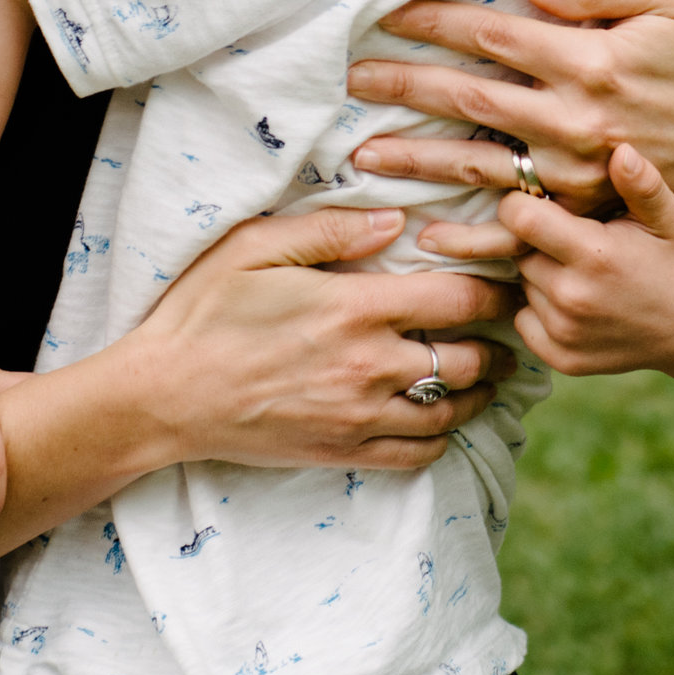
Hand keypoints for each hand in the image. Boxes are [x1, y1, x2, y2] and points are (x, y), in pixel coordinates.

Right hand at [115, 208, 522, 471]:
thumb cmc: (203, 312)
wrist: (163, 397)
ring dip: (480, 392)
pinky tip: (441, 416)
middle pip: (471, 359)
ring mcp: (359, 416)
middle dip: (500, 343)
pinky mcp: (343, 452)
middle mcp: (369, 366)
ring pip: (453, 411)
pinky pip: (419, 454)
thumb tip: (396, 220)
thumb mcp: (253, 246)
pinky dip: (442, 437)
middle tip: (510, 329)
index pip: (458, 297)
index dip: (496, 288)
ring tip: (488, 374)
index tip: (507, 281)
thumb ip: (330, 228)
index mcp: (353, 307)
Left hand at [345, 0, 673, 232]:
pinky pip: (514, 225)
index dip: (438, 22)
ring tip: (364, 152)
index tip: (391, 13)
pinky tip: (424, 231)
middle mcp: (574, 121)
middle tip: (353, 76)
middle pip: (469, 98)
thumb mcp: (665, 4)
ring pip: (477, 164)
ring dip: (416, 158)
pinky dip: (467, 234)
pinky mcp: (579, 213)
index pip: (494, 36)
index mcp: (589, 63)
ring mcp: (573, 175)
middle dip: (405, 84)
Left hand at [504, 145, 673, 378]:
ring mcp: (565, 332)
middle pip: (518, 251)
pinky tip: (574, 300)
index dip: (521, 203)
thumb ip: (642, 183)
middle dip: (534, 240)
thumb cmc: (673, 260)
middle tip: (570, 239)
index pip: (519, 218)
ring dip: (538, 274)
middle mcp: (572, 297)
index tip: (541, 202)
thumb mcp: (666, 218)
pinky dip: (539, 309)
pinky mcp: (561, 357)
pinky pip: (524, 320)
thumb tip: (620, 151)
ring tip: (577, 270)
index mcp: (594, 255)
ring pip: (522, 285)